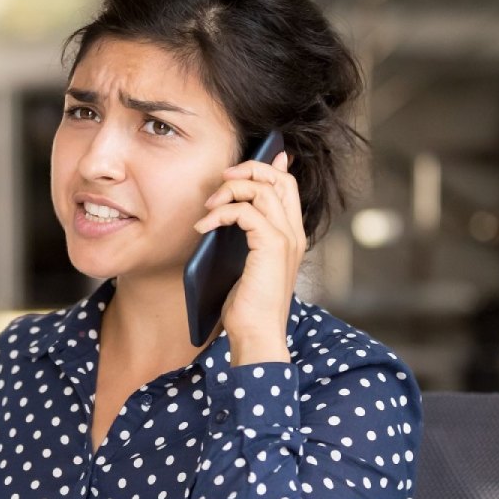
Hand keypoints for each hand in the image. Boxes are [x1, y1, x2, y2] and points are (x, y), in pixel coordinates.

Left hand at [193, 151, 303, 364]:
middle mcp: (294, 232)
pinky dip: (221, 213)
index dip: (268, 166)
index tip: (244, 163)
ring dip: (229, 190)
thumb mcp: (244, 263)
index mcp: (291, 235)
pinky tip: (205, 227)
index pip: (288, 185)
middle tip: (222, 180)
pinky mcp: (272, 246)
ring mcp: (286, 238)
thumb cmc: (247, 305)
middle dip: (248, 169)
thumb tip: (228, 212)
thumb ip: (243, 236)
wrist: (256, 334)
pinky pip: (246, 211)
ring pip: (262, 188)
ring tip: (208, 209)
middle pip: (279, 177)